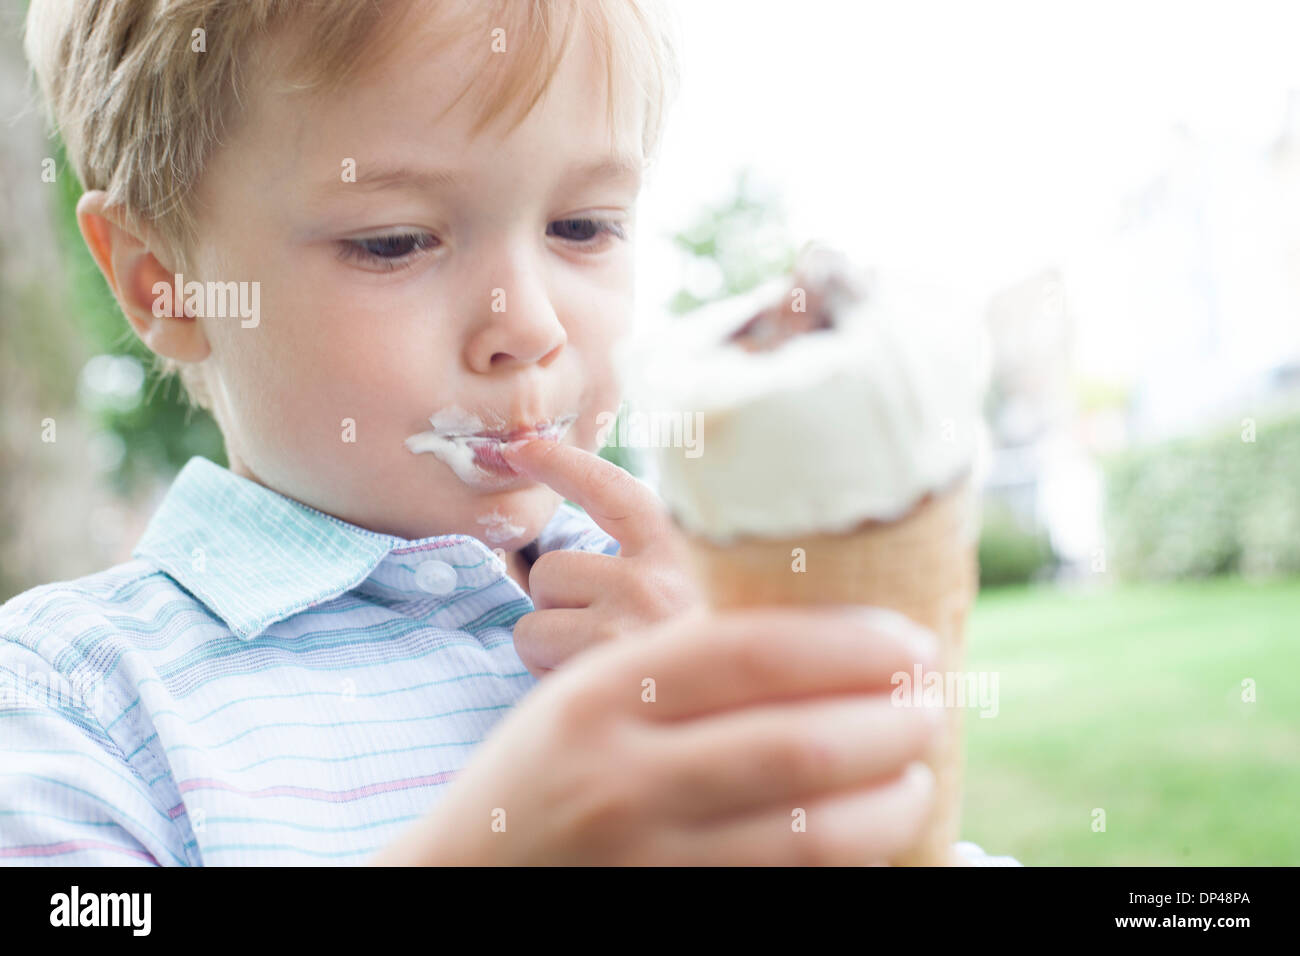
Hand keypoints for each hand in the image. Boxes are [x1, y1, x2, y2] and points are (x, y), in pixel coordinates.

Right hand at [369, 605, 943, 864]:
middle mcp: (622, 777)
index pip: (750, 652)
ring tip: (916, 771)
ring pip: (808, 836)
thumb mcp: (590, 691)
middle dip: (889, 724)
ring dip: (887, 800)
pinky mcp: (672, 908)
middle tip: (931, 707)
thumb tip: (829, 635)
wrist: (469, 875)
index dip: (849, 644)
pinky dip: (847, 858)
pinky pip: (785, 886)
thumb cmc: (547, 766)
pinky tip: (873, 829)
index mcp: (601, 694)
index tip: (910, 643)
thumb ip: (682, 665)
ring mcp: (647, 857)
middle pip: (795, 745)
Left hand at [499, 438, 703, 675]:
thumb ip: (655, 578)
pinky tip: (594, 696)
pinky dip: (547, 677)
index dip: (563, 464)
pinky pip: (535, 653)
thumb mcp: (709, 610)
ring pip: (535, 616)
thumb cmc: (726, 679)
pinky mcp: (606, 659)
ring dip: (549, 647)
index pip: (616, 491)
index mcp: (688, 554)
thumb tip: (562, 565)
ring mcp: (633, 614)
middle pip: (553, 568)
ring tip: (598, 674)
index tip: (521, 447)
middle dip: (557, 609)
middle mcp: (661, 573)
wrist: (775, 716)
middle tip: (597, 645)